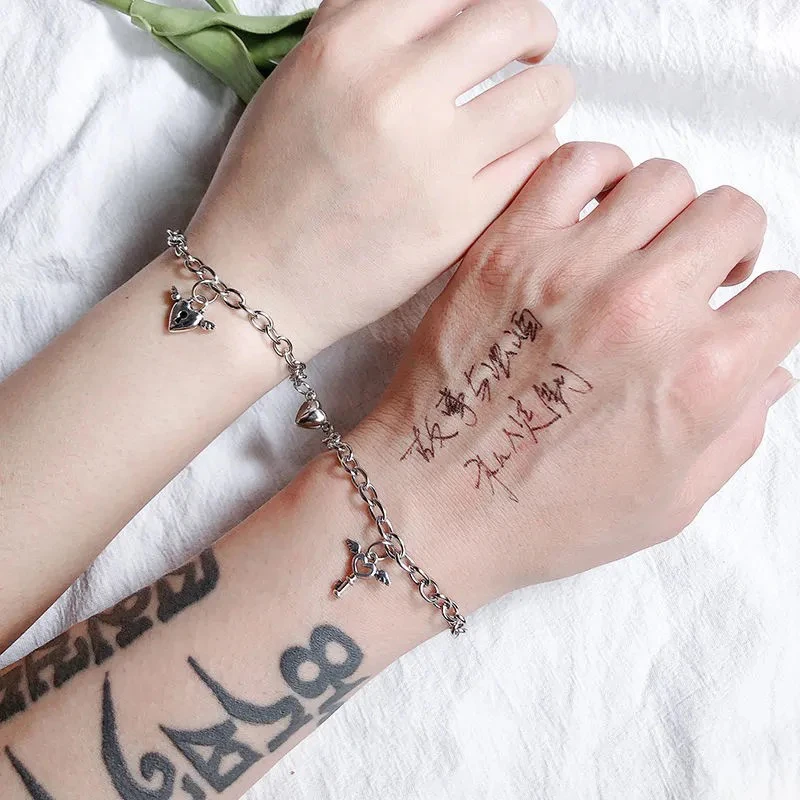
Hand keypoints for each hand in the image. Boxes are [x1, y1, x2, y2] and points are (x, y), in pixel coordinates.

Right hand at [187, 0, 572, 354]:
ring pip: (544, 93)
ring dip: (543, 96)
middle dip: (533, 32)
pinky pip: (535, 160)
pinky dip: (531, 154)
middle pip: (513, 21)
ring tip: (522, 116)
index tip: (492, 24)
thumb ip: (358, 30)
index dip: (483, 3)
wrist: (260, 280)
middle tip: (530, 54)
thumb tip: (428, 10)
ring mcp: (435, 157)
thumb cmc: (267, 185)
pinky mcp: (460, 218)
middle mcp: (397, 89)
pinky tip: (507, 165)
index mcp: (349, 43)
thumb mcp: (297, 81)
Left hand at [348, 143, 799, 608]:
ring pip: (663, 179)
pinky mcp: (506, 248)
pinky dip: (598, 172)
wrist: (435, 503)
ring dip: (667, 211)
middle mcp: (645, 308)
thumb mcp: (670, 500)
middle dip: (729, 248)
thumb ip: (737, 428)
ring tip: (641, 247)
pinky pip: (573, 160)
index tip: (736, 318)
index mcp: (701, 375)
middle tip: (698, 277)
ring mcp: (571, 268)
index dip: (764, 310)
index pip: (784, 296)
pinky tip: (593, 212)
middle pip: (732, 216)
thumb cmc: (545, 518)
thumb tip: (768, 367)